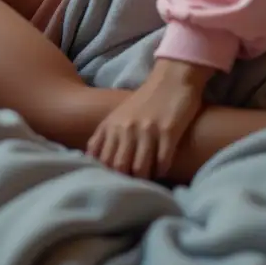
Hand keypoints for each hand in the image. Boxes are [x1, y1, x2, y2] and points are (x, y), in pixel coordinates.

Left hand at [86, 58, 213, 179]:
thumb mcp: (118, 116)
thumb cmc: (145, 101)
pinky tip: (162, 169)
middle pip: (118, 166)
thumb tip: (94, 163)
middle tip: (132, 186)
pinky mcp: (168, 131)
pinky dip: (161, 171)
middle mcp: (126, 128)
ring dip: (145, 179)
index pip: (98, 157)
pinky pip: (162, 162)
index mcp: (111, 125)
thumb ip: (105, 138)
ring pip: (139, 168)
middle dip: (124, 180)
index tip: (110, 182)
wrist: (171, 78)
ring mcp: (147, 130)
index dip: (103, 174)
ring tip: (149, 179)